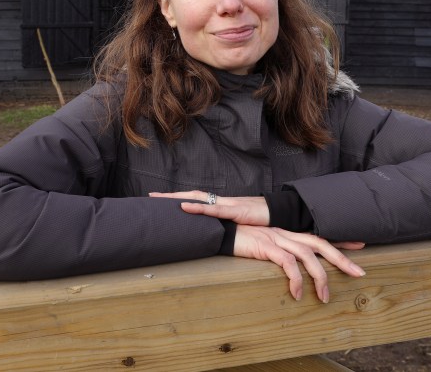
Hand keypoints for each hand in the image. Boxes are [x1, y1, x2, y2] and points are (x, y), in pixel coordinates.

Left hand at [148, 190, 269, 225]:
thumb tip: (210, 235)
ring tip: (161, 199)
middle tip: (151, 196)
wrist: (279, 213)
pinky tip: (185, 206)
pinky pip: (214, 209)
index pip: (195, 199)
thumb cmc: (259, 220)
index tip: (159, 200)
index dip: (177, 199)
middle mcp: (221, 202)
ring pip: (199, 199)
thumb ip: (224, 227)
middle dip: (171, 196)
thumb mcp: (238, 224)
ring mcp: (228, 204)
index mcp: (220, 205)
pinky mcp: (236, 210)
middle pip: (191, 196)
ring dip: (179, 198)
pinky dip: (198, 207)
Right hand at [233, 226, 365, 302]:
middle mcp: (286, 233)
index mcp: (287, 232)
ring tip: (324, 298)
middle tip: (359, 273)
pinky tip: (296, 294)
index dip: (339, 241)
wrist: (219, 229)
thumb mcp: (263, 245)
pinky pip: (287, 264)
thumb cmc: (239, 238)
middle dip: (342, 259)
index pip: (318, 236)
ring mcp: (277, 238)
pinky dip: (295, 279)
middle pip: (320, 244)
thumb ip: (277, 252)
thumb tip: (289, 267)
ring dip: (320, 278)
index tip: (360, 245)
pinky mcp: (267, 246)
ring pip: (308, 256)